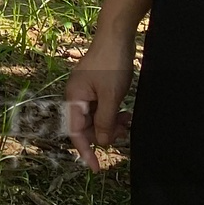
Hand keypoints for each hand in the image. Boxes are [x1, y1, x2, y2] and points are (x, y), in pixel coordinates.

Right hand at [64, 29, 136, 169]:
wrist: (116, 35)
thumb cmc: (111, 65)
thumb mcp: (110, 97)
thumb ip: (105, 121)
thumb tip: (102, 142)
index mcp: (74, 98)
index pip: (76, 132)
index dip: (85, 152)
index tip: (96, 169)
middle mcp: (76, 96)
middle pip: (87, 126)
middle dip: (104, 134)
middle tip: (124, 136)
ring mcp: (86, 90)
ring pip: (96, 117)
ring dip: (112, 124)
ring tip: (129, 123)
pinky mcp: (96, 86)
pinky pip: (102, 107)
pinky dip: (113, 114)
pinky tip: (126, 114)